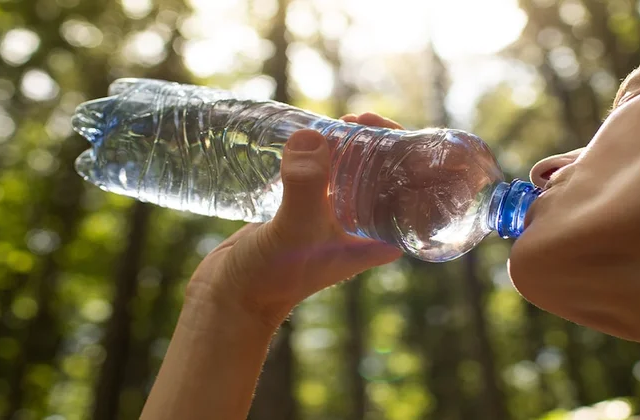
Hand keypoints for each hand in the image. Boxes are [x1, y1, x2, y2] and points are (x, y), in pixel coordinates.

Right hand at [187, 112, 404, 329]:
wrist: (230, 298)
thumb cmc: (269, 278)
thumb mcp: (294, 229)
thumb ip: (305, 186)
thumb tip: (311, 137)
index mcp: (379, 240)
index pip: (410, 190)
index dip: (404, 154)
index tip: (377, 126)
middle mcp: (362, 230)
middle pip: (384, 176)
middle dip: (374, 143)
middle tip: (353, 120)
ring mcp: (334, 221)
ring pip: (353, 174)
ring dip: (347, 147)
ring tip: (334, 124)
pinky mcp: (308, 213)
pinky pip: (325, 177)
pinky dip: (321, 157)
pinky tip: (309, 139)